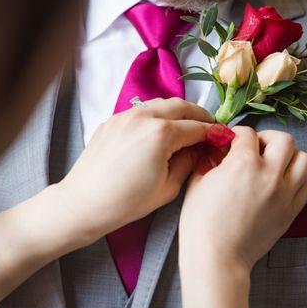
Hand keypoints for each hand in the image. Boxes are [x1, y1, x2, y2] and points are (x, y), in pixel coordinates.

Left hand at [57, 97, 213, 246]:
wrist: (85, 203)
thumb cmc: (128, 201)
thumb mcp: (168, 187)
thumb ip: (189, 162)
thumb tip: (199, 149)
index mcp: (161, 133)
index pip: (196, 127)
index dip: (212, 132)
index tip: (222, 136)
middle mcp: (144, 116)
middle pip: (180, 106)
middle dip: (198, 114)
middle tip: (208, 126)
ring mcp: (125, 115)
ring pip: (159, 103)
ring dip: (177, 111)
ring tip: (185, 126)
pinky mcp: (111, 120)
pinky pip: (140, 111)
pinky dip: (156, 116)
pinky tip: (158, 131)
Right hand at [179, 126, 306, 272]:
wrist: (217, 258)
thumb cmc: (201, 222)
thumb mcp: (198, 182)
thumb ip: (210, 159)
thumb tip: (217, 149)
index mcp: (243, 163)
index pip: (248, 133)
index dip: (237, 134)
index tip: (232, 141)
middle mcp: (269, 174)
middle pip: (284, 139)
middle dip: (268, 138)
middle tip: (257, 148)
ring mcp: (284, 194)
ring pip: (303, 160)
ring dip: (289, 157)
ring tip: (274, 165)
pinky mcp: (291, 212)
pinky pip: (306, 186)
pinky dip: (297, 180)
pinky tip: (281, 185)